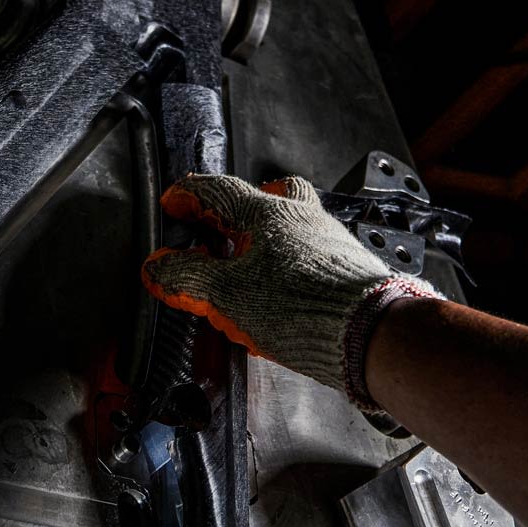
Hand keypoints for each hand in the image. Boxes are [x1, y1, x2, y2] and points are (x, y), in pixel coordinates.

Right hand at [139, 173, 436, 409]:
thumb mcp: (227, 295)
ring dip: (264, 237)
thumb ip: (188, 278)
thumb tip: (159, 267)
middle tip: (214, 225)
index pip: (219, 192)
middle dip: (237, 207)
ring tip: (243, 265)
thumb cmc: (302, 306)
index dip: (190, 197)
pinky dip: (286, 264)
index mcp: (268, 214)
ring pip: (292, 222)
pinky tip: (278, 290)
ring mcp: (328, 241)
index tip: (174, 203)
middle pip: (267, 195)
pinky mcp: (345, 268)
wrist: (368, 334)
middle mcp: (302, 218)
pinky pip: (309, 253)